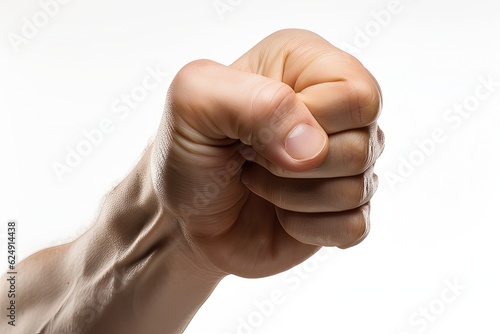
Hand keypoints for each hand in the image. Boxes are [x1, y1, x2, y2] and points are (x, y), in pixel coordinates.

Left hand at [151, 29, 383, 277]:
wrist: (184, 214)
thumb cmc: (189, 153)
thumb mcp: (193, 104)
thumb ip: (250, 101)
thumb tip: (311, 147)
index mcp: (309, 65)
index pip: (357, 94)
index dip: (310, 121)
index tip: (257, 132)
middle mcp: (334, 110)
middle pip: (363, 144)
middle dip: (293, 165)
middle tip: (253, 159)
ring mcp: (344, 162)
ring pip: (358, 189)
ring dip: (292, 197)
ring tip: (258, 181)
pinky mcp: (344, 208)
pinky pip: (354, 226)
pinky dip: (305, 227)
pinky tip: (280, 213)